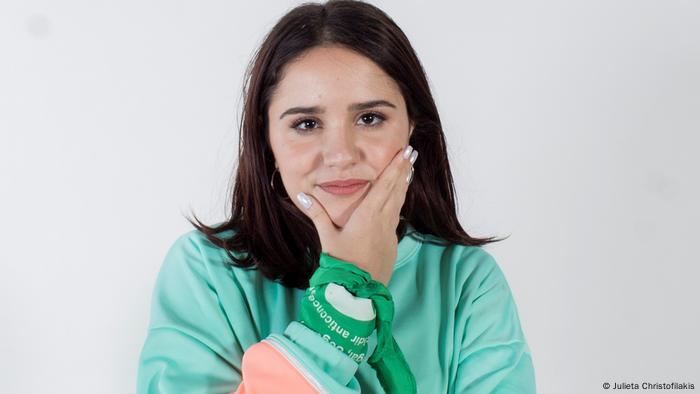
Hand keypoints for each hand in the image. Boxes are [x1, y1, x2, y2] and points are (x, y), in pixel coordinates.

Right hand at [296, 145, 418, 285]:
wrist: (359, 291)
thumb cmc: (343, 263)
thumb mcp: (327, 238)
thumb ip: (316, 214)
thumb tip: (303, 195)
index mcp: (368, 215)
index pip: (385, 185)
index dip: (395, 167)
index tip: (406, 152)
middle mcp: (382, 220)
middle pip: (396, 190)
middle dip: (404, 170)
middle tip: (411, 153)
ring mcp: (389, 232)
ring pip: (398, 203)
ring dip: (403, 185)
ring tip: (409, 170)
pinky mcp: (391, 243)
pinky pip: (396, 217)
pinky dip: (399, 203)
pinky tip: (398, 200)